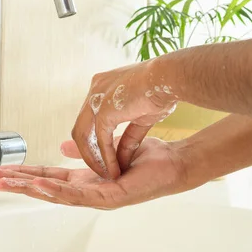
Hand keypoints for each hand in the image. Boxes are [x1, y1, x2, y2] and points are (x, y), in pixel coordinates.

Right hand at [0, 137, 187, 209]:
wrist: (172, 163)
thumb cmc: (145, 158)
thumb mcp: (106, 148)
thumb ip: (83, 150)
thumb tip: (63, 145)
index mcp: (85, 178)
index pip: (48, 175)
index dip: (24, 172)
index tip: (3, 169)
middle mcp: (88, 190)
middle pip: (45, 187)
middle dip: (18, 183)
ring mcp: (97, 197)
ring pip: (56, 194)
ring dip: (29, 189)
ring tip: (7, 183)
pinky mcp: (109, 198)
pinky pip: (78, 195)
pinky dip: (56, 190)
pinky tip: (39, 185)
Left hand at [72, 62, 177, 178]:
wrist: (170, 76)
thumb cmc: (162, 91)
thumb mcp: (140, 116)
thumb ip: (128, 136)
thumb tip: (121, 158)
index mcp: (102, 85)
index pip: (88, 116)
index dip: (93, 138)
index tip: (101, 156)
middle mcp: (95, 89)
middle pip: (81, 127)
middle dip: (87, 151)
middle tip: (99, 170)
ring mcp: (96, 99)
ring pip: (83, 135)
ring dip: (93, 157)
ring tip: (105, 175)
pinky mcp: (104, 110)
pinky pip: (101, 140)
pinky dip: (106, 157)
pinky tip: (114, 170)